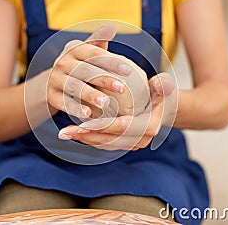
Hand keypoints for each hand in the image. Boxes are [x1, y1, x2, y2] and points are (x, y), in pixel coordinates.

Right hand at [47, 24, 132, 118]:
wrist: (52, 81)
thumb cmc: (79, 64)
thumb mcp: (86, 50)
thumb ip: (98, 40)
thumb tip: (111, 26)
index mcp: (74, 49)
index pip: (94, 54)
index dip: (112, 62)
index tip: (129, 71)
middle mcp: (62, 62)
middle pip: (86, 71)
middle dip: (104, 79)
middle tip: (122, 88)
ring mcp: (55, 79)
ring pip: (74, 87)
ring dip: (90, 95)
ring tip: (106, 104)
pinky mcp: (51, 95)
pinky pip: (64, 102)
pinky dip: (75, 108)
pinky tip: (88, 114)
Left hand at [58, 73, 174, 150]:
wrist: (163, 108)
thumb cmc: (160, 93)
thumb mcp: (164, 86)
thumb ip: (162, 85)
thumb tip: (156, 82)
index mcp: (148, 127)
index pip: (121, 128)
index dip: (100, 126)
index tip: (81, 124)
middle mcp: (140, 140)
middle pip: (108, 140)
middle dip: (85, 136)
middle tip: (64, 132)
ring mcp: (131, 145)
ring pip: (104, 144)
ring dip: (83, 140)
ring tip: (64, 133)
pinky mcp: (124, 145)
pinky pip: (104, 143)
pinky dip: (89, 139)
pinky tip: (74, 132)